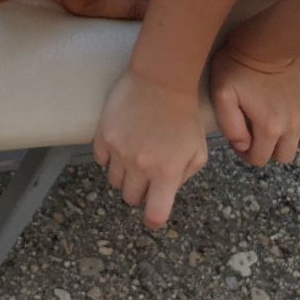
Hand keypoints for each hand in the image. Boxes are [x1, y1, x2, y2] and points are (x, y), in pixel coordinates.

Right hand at [93, 68, 207, 229]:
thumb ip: (183, 176)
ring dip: (123, 175)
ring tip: (133, 157)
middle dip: (139, 192)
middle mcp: (140, 166)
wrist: (161, 81)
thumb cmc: (184, 116)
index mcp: (167, 173)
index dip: (153, 219)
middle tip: (146, 176)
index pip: (154, 213)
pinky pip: (100, 160)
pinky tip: (121, 144)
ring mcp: (119, 151)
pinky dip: (109, 158)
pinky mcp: (103, 136)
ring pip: (113, 180)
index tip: (153, 215)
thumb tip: (166, 190)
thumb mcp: (198, 151)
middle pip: (130, 197)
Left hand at [210, 44, 299, 167]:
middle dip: (270, 149)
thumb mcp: (222, 94)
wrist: (268, 41)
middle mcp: (294, 127)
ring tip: (283, 125)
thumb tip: (243, 146)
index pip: (259, 159)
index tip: (242, 141)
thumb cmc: (239, 66)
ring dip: (295, 141)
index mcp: (269, 127)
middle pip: (284, 156)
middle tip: (261, 132)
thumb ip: (230, 125)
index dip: (247, 154)